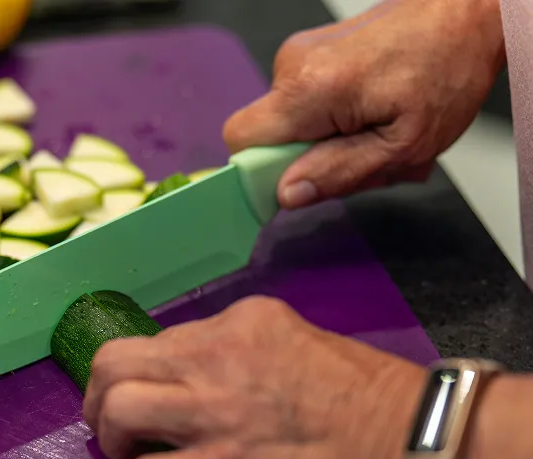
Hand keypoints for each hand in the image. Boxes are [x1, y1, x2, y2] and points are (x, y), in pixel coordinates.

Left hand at [83, 296, 428, 458]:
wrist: (414, 443)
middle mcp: (215, 356)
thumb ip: (243, 353)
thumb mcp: (299, 342)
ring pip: (116, 411)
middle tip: (116, 425)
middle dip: (101, 397)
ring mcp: (214, 412)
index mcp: (238, 323)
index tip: (152, 395)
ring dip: (113, 442)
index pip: (159, 339)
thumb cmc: (371, 398)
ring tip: (134, 458)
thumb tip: (204, 379)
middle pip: (113, 361)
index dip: (145, 373)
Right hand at [223, 0, 505, 207]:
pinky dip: (333, 119)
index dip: (261, 171)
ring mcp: (298, 54)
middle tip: (361, 155)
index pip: (241, 140)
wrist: (463, 14)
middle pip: (268, 138)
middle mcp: (293, 65)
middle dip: (308, 160)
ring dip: (326, 141)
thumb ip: (339, 173)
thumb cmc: (446, 71)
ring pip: (288, 124)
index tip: (304, 179)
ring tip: (374, 131)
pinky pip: (302, 105)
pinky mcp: (309, 53)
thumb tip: (286, 194)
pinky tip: (370, 112)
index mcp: (310, 89)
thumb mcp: (403, 146)